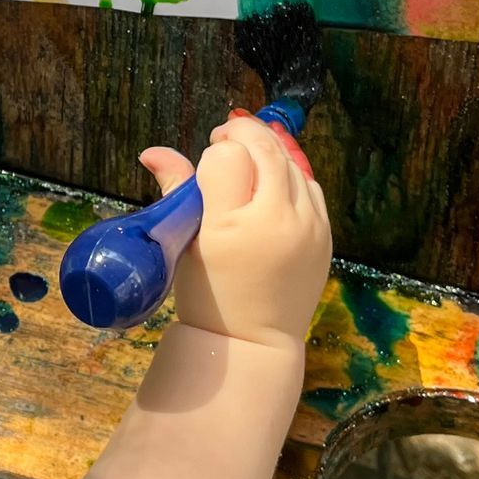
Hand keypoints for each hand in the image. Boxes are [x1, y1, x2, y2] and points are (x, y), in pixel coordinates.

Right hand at [139, 115, 330, 351]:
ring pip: (292, 163)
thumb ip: (177, 189)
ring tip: (249, 163)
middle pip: (267, 150)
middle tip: (224, 140)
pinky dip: (291, 176)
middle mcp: (280, 219)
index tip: (208, 161)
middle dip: (245, 136)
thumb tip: (152, 152)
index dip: (216, 151)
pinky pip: (311, 187)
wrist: (252, 342)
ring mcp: (310, 227)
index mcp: (235, 223)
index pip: (230, 155)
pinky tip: (273, 186)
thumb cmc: (210, 293)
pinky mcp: (326, 236)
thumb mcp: (186, 241)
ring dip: (270, 154)